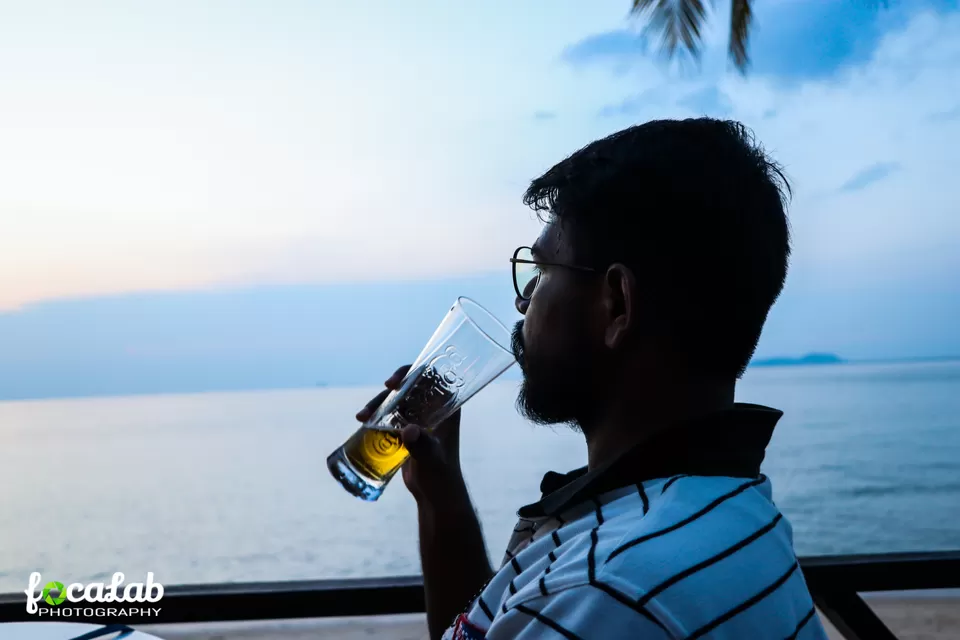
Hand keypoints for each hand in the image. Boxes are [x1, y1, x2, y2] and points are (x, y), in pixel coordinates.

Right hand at [356, 365, 466, 507]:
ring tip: (361, 417)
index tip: (392, 383)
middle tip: (371, 405)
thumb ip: (423, 446)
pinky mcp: (408, 430)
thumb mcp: (432, 460)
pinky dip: (377, 415)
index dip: (411, 373)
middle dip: (387, 391)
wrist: (435, 495)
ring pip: (397, 401)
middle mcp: (434, 409)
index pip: (432, 377)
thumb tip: (408, 431)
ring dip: (378, 404)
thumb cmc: (441, 476)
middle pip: (409, 387)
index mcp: (448, 407)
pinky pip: (391, 414)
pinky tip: (364, 422)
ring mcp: (420, 419)